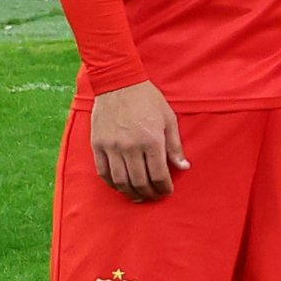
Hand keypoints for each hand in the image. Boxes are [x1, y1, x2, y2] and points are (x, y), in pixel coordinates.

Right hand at [87, 82, 188, 199]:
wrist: (119, 83)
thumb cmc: (148, 100)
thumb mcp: (169, 119)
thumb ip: (175, 146)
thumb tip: (183, 167)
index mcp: (151, 140)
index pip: (159, 174)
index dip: (164, 187)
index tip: (167, 191)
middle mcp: (130, 146)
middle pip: (139, 181)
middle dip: (149, 193)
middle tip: (154, 196)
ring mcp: (111, 147)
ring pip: (121, 181)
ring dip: (130, 193)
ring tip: (138, 196)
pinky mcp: (97, 145)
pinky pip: (103, 172)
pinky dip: (112, 183)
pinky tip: (120, 186)